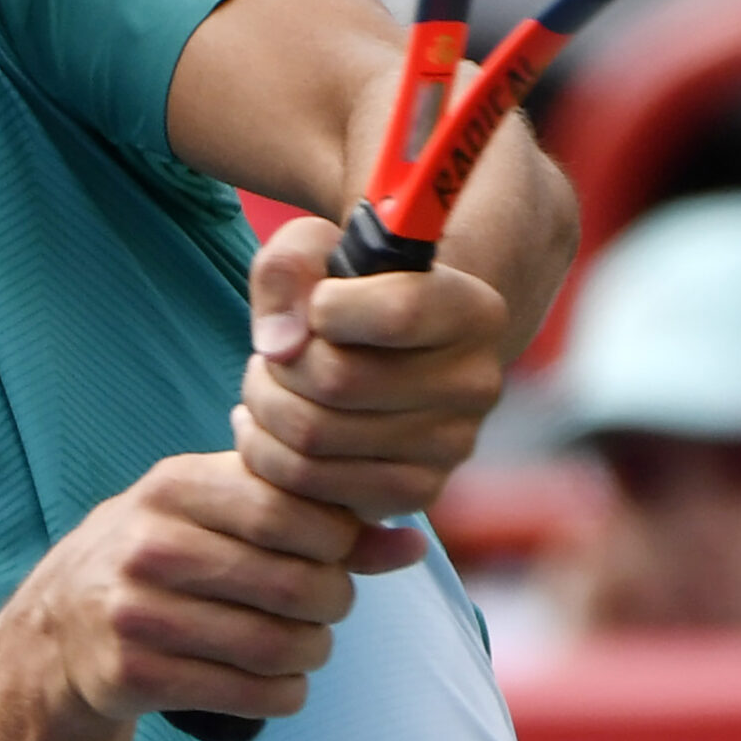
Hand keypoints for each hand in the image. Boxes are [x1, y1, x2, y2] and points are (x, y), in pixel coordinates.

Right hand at [12, 451, 397, 725]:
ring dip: (314, 652)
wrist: (60, 625)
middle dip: (334, 602)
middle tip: (327, 605)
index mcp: (175, 486)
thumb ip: (314, 516)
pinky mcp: (133, 676)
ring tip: (305, 642)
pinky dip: (285, 692)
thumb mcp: (221, 514)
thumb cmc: (168, 553)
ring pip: (280, 646)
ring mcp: (135, 614)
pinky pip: (252, 694)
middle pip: (296, 585)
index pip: (291, 510)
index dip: (337, 540)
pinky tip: (274, 678)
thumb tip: (413, 542)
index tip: (334, 552)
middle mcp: (150, 545)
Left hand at [232, 215, 507, 530]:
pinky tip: (271, 425)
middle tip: (273, 354)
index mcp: (472, 311)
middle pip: (339, 381)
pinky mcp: (416, 491)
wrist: (390, 352)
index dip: (326, 308)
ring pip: (315, 437)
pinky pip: (313, 487)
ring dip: (265, 407)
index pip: (397, 313)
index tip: (316, 305)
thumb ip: (288, 268)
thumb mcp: (319, 249)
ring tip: (268, 384)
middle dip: (279, 364)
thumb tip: (279, 346)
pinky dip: (269, 455)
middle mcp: (475, 383)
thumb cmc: (351, 291)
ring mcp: (451, 446)